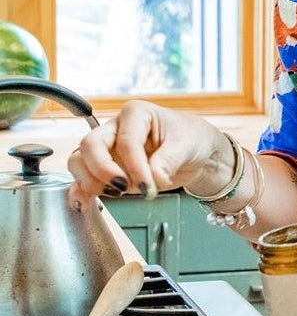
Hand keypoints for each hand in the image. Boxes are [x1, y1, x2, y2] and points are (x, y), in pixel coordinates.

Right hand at [68, 100, 224, 207]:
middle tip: (124, 188)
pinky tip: (85, 202)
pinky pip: (85, 177)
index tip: (148, 187)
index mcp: (136, 114)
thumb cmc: (191, 139)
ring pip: (80, 160)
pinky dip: (82, 190)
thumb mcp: (187, 145)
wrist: (196, 154)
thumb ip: (169, 160)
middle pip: (90, 145)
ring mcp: (108, 149)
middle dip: (103, 170)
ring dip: (91, 180)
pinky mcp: (108, 169)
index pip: (126, 141)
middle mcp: (116, 128)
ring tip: (115, 193)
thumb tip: (155, 177)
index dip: (134, 167)